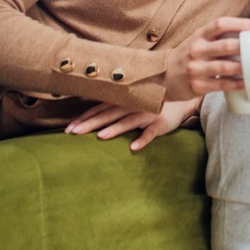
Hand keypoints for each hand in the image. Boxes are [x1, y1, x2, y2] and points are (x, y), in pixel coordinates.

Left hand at [64, 97, 201, 151]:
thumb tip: (90, 118)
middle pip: (109, 114)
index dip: (84, 117)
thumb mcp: (131, 104)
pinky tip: (134, 147)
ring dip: (115, 129)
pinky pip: (151, 132)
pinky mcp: (160, 123)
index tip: (68, 128)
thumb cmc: (151, 105)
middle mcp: (133, 106)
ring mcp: (147, 115)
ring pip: (128, 121)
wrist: (181, 102)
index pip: (100, 109)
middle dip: (91, 123)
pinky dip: (143, 139)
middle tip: (74, 132)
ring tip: (101, 137)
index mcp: (123, 102)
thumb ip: (114, 108)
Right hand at [162, 17, 249, 101]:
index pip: (220, 24)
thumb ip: (217, 38)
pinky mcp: (198, 86)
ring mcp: (196, 69)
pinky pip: (223, 85)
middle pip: (227, 46)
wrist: (160, 78)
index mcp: (198, 35)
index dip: (241, 23)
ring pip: (227, 67)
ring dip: (249, 68)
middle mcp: (196, 50)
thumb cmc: (186, 56)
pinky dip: (239, 84)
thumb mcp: (197, 41)